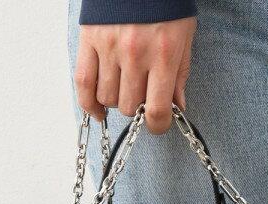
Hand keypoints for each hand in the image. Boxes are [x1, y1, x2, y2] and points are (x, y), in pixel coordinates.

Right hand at [74, 18, 196, 133]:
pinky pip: (83, 83)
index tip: (157, 125)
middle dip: (137, 107)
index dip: (158, 126)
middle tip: (141, 93)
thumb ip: (180, 75)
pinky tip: (98, 110)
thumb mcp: (184, 37)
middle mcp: (136, 55)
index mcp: (163, 56)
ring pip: (107, 98)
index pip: (156, 110)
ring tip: (124, 88)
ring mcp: (110, 48)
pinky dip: (89, 103)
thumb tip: (177, 108)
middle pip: (129, 106)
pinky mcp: (90, 40)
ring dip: (116, 100)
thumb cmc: (166, 4)